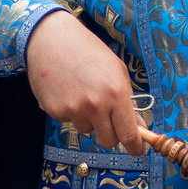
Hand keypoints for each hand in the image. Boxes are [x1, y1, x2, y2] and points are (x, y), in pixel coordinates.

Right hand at [24, 11, 144, 152]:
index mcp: (116, 92)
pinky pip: (70, 121)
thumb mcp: (116, 69)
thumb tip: (137, 125)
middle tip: (108, 120)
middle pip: (109, 141)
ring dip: (89, 119)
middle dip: (111, 134)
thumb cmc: (87, 50)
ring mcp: (74, 110)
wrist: (50, 39)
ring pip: (88, 130)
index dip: (135, 147)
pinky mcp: (55, 112)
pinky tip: (67, 91)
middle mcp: (95, 105)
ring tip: (81, 93)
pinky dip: (71, 111)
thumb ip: (128, 99)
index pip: (129, 134)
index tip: (136, 150)